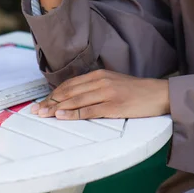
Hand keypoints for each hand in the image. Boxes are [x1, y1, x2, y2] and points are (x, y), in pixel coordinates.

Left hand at [30, 70, 169, 120]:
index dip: (54, 94)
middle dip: (50, 102)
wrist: (157, 93)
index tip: (41, 102)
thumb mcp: (113, 82)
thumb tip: (75, 96)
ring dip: (57, 108)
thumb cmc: (135, 90)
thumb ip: (95, 86)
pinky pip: (89, 111)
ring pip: (76, 101)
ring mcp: (107, 93)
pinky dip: (73, 114)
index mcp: (100, 74)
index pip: (70, 84)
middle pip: (70, 92)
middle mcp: (101, 81)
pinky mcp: (113, 106)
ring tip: (43, 114)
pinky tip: (62, 117)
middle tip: (36, 110)